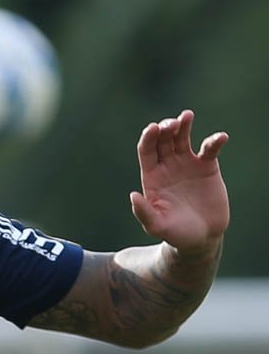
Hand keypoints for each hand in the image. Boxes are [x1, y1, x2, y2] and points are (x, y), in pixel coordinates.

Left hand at [130, 110, 228, 252]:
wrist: (201, 238)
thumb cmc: (175, 233)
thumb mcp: (157, 225)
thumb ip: (144, 212)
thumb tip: (133, 195)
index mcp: (152, 175)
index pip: (147, 150)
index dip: (148, 137)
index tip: (152, 128)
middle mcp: (167, 165)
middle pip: (163, 139)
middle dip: (166, 128)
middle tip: (172, 124)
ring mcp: (187, 164)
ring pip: (183, 138)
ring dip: (184, 125)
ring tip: (186, 116)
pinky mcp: (207, 167)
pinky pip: (210, 149)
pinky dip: (215, 141)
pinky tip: (221, 137)